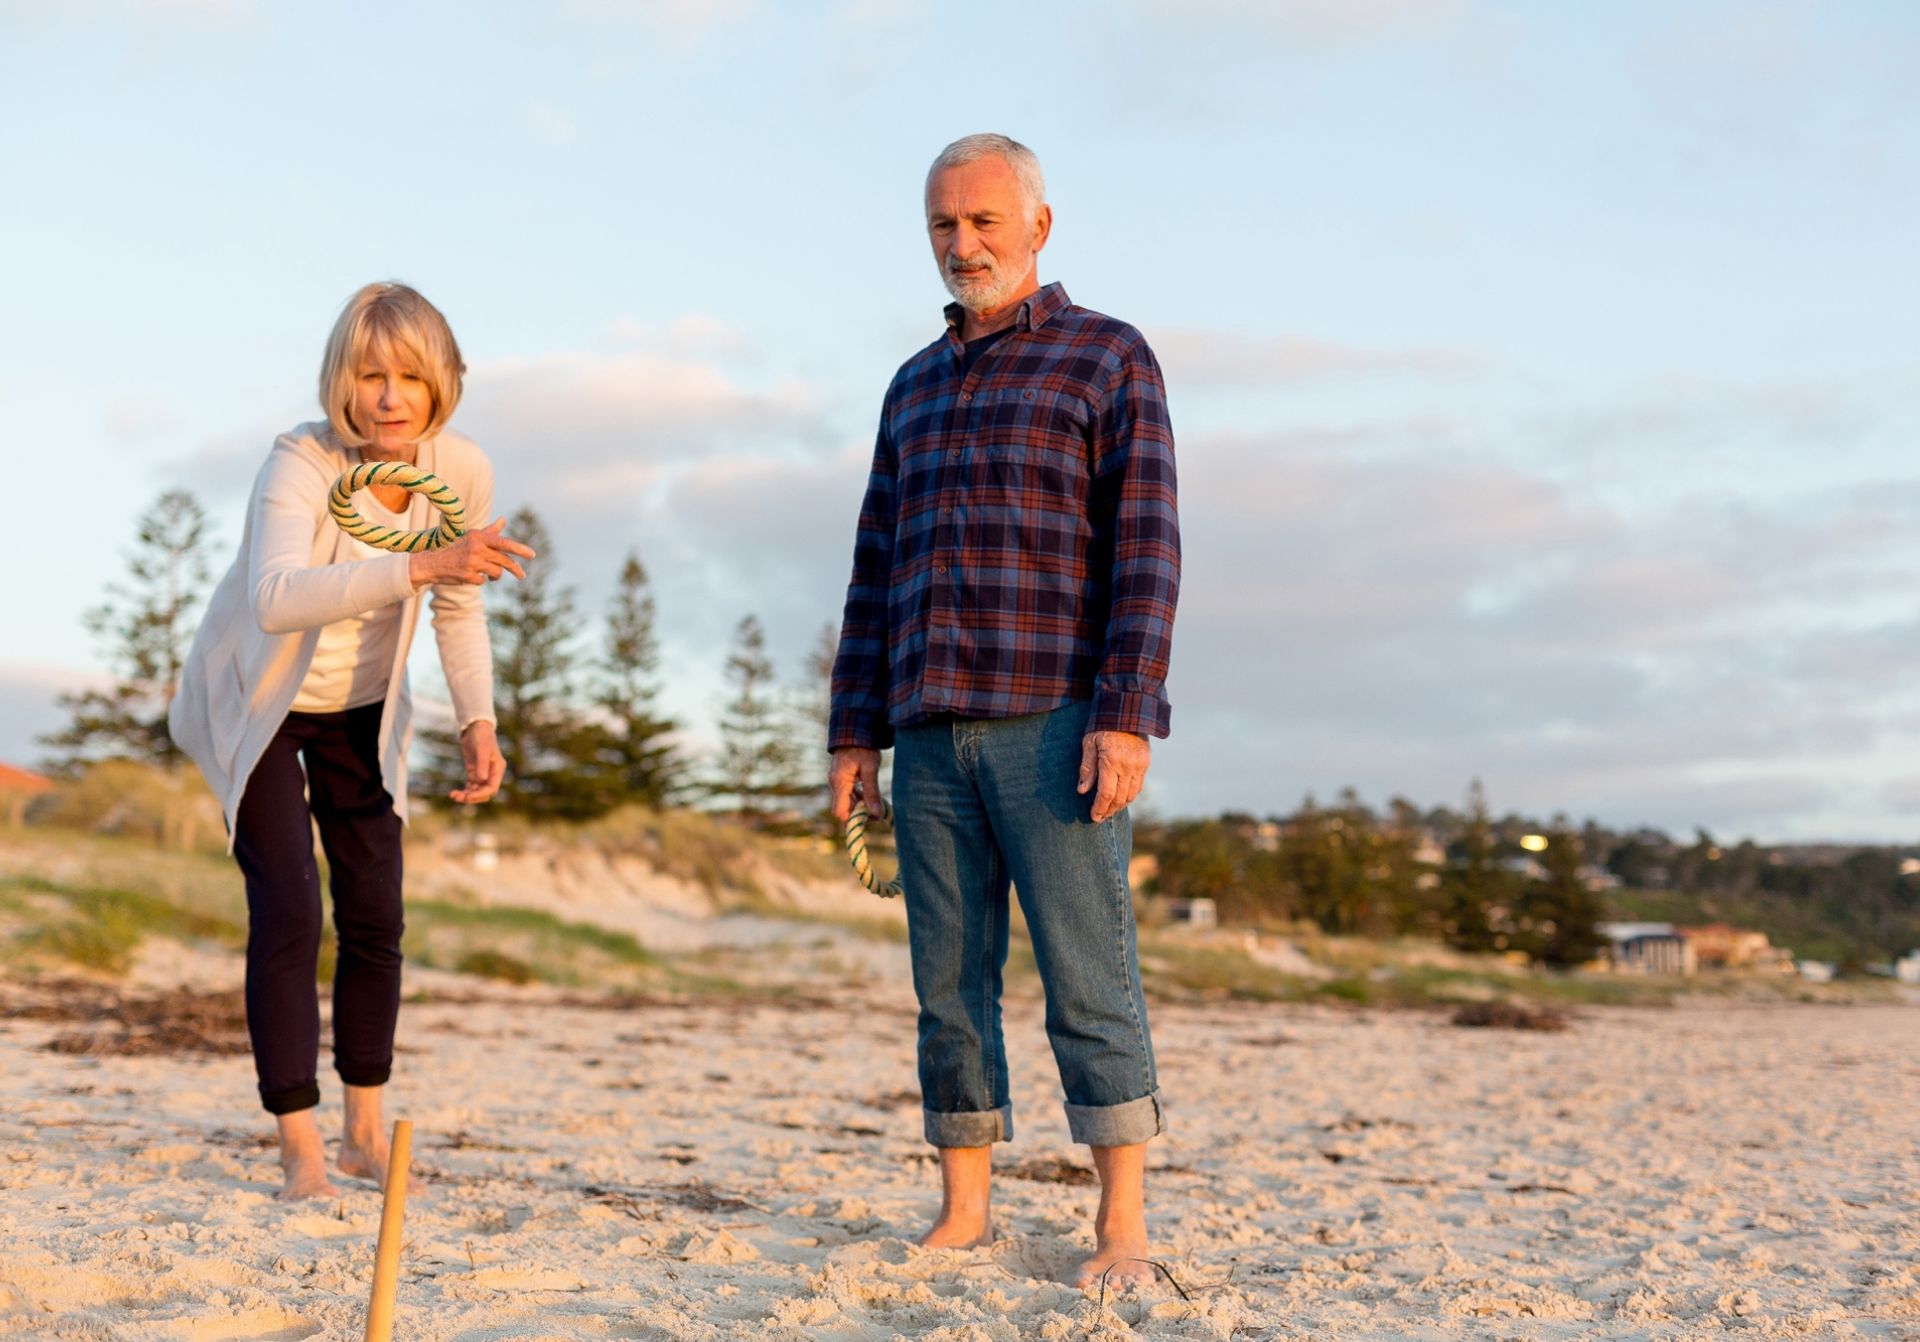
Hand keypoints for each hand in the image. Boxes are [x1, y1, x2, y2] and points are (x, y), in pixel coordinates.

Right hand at [410, 518, 536, 588]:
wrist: (430, 562)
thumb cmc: (453, 547)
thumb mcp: (470, 536)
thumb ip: (489, 531)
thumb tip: (503, 520)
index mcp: (478, 537)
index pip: (504, 543)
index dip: (520, 549)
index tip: (532, 555)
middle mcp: (476, 548)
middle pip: (504, 561)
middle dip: (515, 569)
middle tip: (522, 576)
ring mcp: (471, 563)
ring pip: (496, 572)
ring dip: (494, 575)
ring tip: (487, 573)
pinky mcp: (467, 576)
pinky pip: (483, 581)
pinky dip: (480, 580)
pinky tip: (470, 575)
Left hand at [449, 720, 505, 803]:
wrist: (475, 727)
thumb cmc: (481, 736)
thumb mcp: (482, 749)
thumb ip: (482, 764)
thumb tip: (482, 779)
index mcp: (497, 769)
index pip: (491, 788)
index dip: (481, 794)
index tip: (468, 796)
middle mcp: (491, 774)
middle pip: (484, 793)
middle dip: (471, 797)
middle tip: (456, 796)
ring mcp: (483, 774)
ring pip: (476, 791)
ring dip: (466, 795)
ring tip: (453, 795)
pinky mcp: (474, 772)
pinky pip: (471, 787)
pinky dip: (464, 791)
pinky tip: (454, 792)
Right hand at [829, 747, 882, 822]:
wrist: (855, 729)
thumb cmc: (863, 747)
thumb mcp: (870, 769)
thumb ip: (872, 793)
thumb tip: (877, 815)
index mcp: (839, 783)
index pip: (841, 813)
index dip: (855, 820)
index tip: (871, 817)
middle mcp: (835, 784)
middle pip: (844, 809)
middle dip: (860, 813)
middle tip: (878, 810)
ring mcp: (837, 781)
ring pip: (847, 802)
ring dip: (861, 805)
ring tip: (877, 801)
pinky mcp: (841, 778)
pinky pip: (848, 794)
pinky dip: (858, 797)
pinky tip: (870, 793)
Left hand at [1078, 730, 1149, 823]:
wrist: (1127, 708)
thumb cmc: (1103, 725)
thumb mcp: (1089, 743)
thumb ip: (1087, 768)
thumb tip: (1082, 790)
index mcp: (1112, 761)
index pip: (1106, 793)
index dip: (1100, 808)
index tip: (1093, 817)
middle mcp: (1129, 766)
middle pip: (1120, 798)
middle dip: (1108, 811)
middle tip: (1099, 818)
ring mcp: (1140, 765)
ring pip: (1131, 795)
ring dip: (1119, 806)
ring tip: (1108, 811)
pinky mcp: (1146, 763)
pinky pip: (1138, 786)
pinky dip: (1129, 796)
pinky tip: (1120, 799)